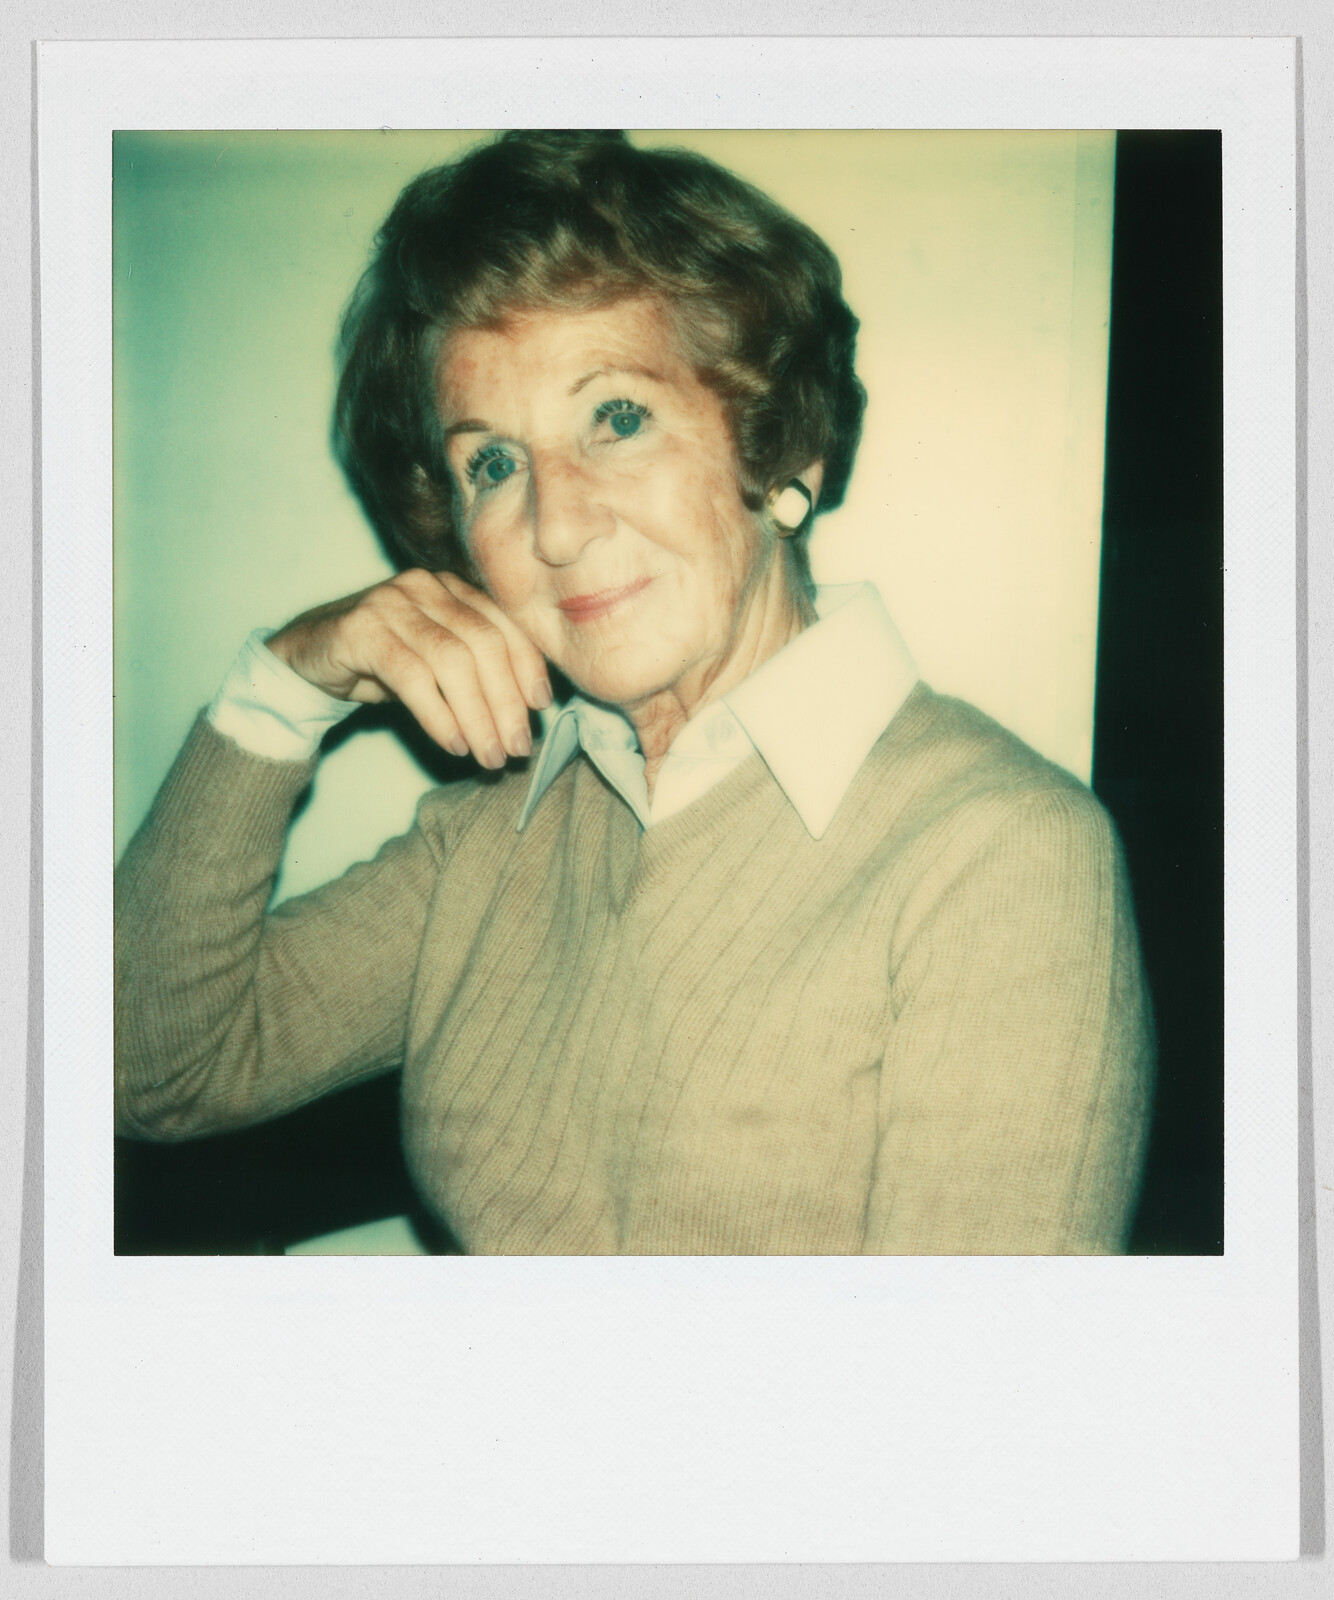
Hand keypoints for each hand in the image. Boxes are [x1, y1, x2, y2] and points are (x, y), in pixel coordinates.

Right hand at [267, 570, 551, 767]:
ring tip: (488, 755)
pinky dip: (439, 716)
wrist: (306, 657)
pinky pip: (413, 677)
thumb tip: (527, 711)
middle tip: (517, 748)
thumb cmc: (382, 663)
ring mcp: (391, 603)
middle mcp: (426, 586)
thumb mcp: (435, 662)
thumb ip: (477, 672)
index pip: (505, 623)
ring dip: (478, 716)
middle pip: (485, 643)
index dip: (529, 666)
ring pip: (452, 661)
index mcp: (453, 588)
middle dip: (507, 702)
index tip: (540, 708)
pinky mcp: (360, 629)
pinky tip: (454, 744)